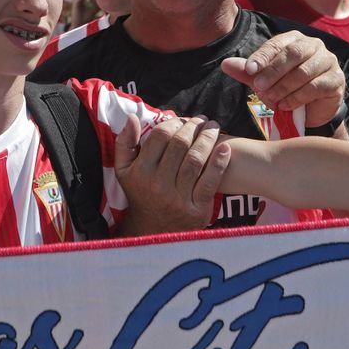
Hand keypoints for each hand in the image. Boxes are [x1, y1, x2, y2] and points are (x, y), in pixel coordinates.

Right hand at [114, 115, 230, 235]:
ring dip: (208, 138)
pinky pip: (210, 181)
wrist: (153, 231)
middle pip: (180, 144)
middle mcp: (158, 184)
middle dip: (193, 126)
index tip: (182, 119)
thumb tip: (132, 117)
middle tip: (201, 120)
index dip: (174, 122)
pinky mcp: (197, 209)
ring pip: (196, 159)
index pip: (160, 136)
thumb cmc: (140, 193)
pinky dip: (219, 163)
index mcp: (140, 172)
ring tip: (213, 127)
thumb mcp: (124, 171)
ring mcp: (178, 197)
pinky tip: (225, 148)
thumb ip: (125, 143)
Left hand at [219, 31, 345, 128]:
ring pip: (305, 71)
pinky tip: (286, 105)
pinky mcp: (336, 80)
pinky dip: (298, 97)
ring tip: (272, 99)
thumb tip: (225, 64)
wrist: (311, 111)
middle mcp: (313, 46)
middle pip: (293, 53)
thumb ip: (247, 72)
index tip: (249, 70)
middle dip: (273, 71)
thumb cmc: (286, 89)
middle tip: (259, 87)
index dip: (262, 56)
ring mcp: (328, 61)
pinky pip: (316, 86)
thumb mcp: (264, 80)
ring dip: (284, 87)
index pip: (277, 44)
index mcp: (294, 40)